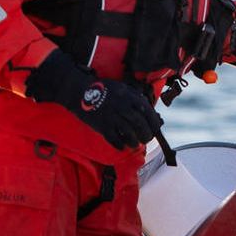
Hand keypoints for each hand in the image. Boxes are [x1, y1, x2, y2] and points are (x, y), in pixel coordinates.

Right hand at [25, 52, 161, 149]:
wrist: (80, 91)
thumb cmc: (104, 90)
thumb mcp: (123, 88)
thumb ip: (136, 98)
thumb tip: (150, 112)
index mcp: (130, 97)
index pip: (147, 112)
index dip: (154, 123)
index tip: (156, 129)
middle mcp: (123, 107)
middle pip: (140, 125)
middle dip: (146, 134)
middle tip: (147, 139)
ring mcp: (112, 117)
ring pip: (128, 133)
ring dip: (134, 142)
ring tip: (135, 144)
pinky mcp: (101, 126)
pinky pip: (114, 139)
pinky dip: (119, 145)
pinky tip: (122, 147)